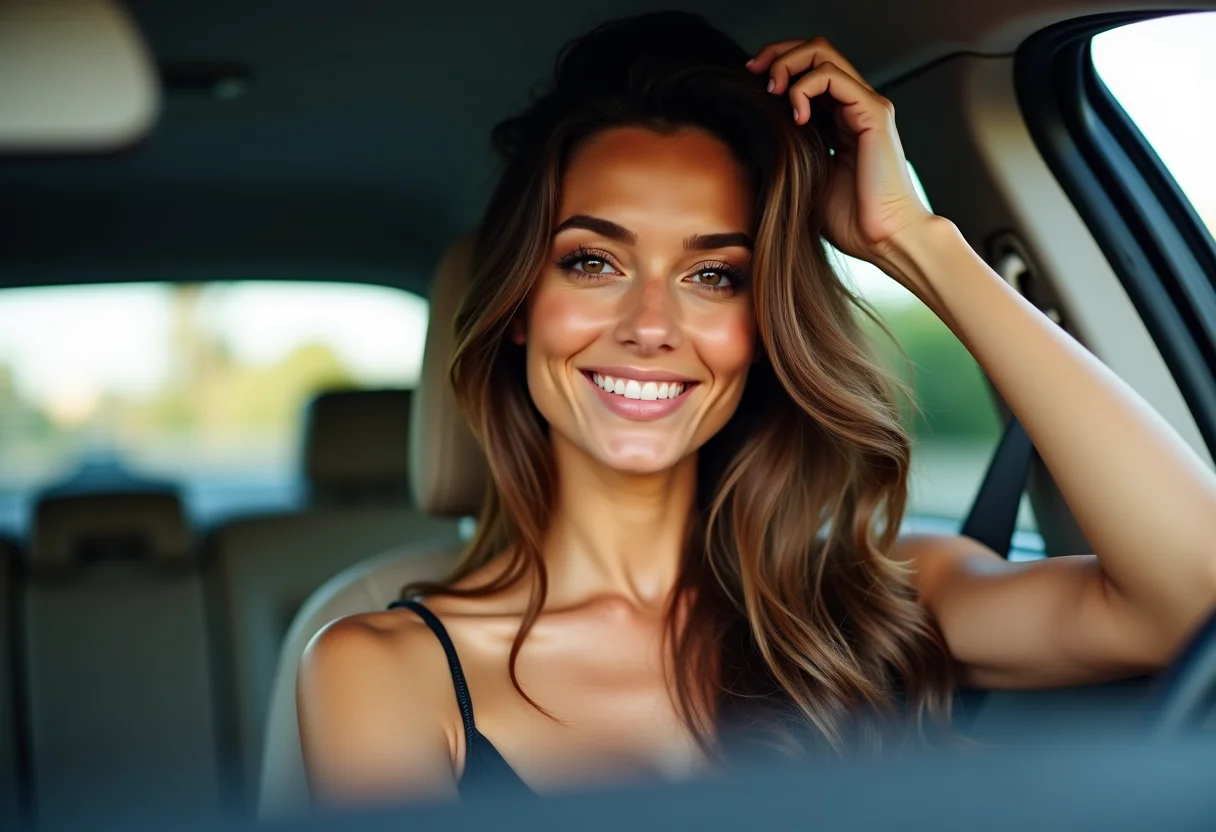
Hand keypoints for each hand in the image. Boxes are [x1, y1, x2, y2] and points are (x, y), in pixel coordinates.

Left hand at [746, 38, 934, 268]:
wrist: (883, 240)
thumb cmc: (850, 220)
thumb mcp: (804, 179)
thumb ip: (788, 150)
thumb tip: (751, 133)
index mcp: (838, 119)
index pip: (807, 71)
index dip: (776, 66)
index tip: (748, 81)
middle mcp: (853, 106)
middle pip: (814, 51)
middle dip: (778, 54)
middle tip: (754, 72)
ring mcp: (865, 106)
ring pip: (822, 54)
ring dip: (788, 65)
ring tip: (773, 91)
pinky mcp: (873, 113)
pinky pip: (833, 77)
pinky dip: (805, 87)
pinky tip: (795, 115)